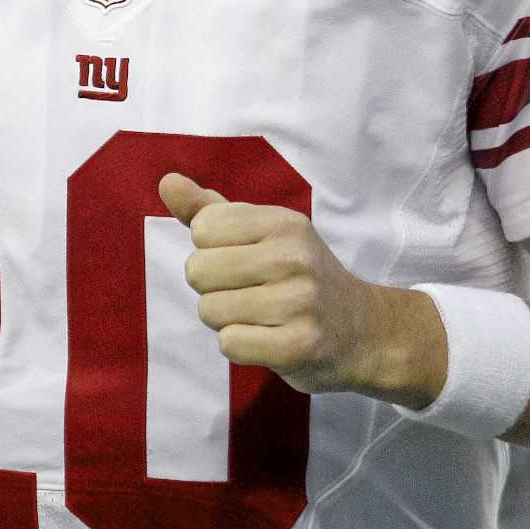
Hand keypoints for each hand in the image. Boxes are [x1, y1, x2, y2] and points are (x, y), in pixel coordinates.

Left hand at [159, 171, 440, 402]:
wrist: (362, 331)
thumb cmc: (299, 277)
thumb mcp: (263, 234)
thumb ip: (211, 210)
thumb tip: (167, 182)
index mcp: (284, 222)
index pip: (202, 228)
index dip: (212, 250)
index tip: (244, 261)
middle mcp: (294, 256)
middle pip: (198, 271)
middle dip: (214, 289)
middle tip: (252, 293)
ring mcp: (300, 301)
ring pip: (209, 310)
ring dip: (226, 320)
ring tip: (262, 317)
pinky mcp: (299, 345)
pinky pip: (229, 343)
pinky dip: (240, 346)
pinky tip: (269, 339)